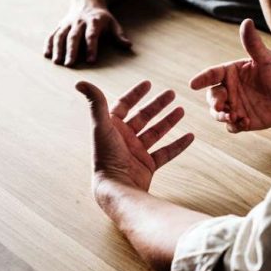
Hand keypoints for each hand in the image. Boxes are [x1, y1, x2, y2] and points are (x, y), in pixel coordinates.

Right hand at [44, 0, 131, 65]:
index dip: (92, 48)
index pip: (92, 35)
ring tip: (57, 62)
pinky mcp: (60, 26)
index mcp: (93, 22)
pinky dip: (49, 44)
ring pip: (61, 36)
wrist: (87, 1)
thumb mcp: (113, 23)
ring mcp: (67, 23)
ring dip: (58, 49)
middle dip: (71, 50)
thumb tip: (128, 46)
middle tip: (70, 64)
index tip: (91, 61)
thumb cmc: (102, 18)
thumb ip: (119, 35)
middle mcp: (79, 22)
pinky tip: (47, 55)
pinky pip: (52, 34)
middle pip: (74, 37)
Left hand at [76, 80, 194, 199]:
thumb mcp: (101, 126)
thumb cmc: (106, 157)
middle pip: (143, 117)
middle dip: (157, 104)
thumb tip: (80, 82)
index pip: (124, 105)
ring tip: (181, 110)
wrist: (116, 188)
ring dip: (169, 121)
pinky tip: (190, 136)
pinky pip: (166, 153)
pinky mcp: (147, 166)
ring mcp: (136, 153)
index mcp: (112, 128)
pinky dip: (178, 145)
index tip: (148, 83)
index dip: (135, 94)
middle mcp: (124, 139)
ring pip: (156, 133)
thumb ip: (95, 102)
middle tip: (172, 93)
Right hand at [189, 19, 270, 132]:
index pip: (211, 74)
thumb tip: (247, 21)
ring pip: (217, 113)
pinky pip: (231, 126)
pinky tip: (245, 122)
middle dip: (214, 102)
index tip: (193, 84)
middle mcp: (228, 89)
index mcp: (229, 73)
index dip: (201, 78)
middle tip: (221, 106)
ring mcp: (233, 106)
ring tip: (234, 116)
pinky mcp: (240, 121)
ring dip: (222, 116)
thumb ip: (253, 43)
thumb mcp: (265, 59)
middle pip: (211, 96)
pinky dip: (234, 125)